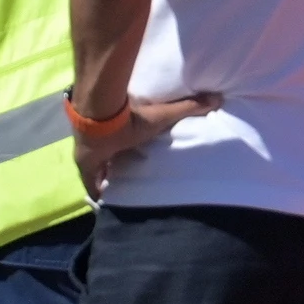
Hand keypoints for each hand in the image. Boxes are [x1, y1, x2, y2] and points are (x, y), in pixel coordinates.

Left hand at [69, 90, 218, 198]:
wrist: (101, 122)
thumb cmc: (131, 118)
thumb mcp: (164, 114)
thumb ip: (188, 107)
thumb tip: (217, 98)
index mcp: (122, 131)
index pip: (127, 142)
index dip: (130, 149)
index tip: (139, 157)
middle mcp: (107, 143)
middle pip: (112, 157)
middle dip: (118, 167)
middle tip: (130, 180)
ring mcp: (93, 157)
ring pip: (99, 170)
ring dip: (108, 180)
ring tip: (120, 194)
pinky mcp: (86, 169)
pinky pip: (91, 185)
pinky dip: (97, 194)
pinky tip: (105, 205)